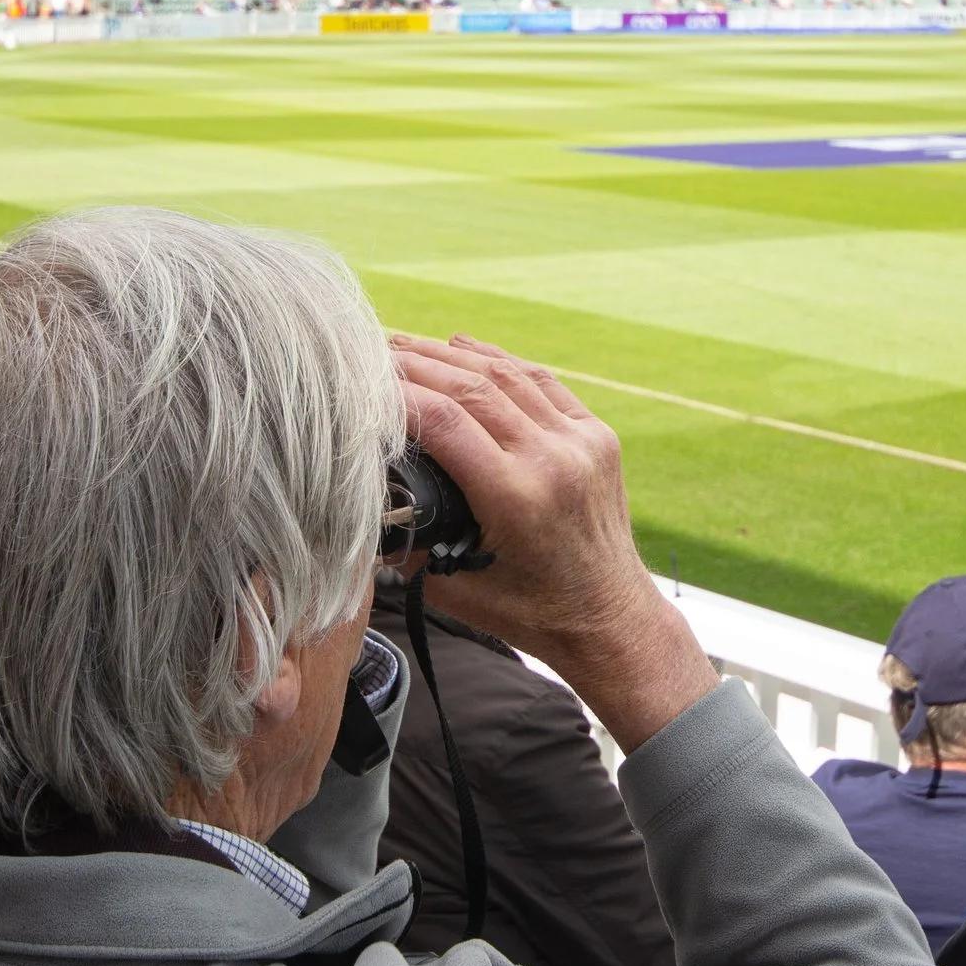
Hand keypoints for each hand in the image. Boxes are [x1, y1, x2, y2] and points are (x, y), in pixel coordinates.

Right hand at [391, 334, 715, 752]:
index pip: (443, 422)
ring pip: (505, 375)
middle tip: (369, 351)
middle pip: (470, 387)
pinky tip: (463, 346)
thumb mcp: (454, 589)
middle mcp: (552, 459)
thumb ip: (405, 544)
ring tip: (405, 345)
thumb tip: (356, 505)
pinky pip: (540, 382)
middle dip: (415, 363)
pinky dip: (498, 359)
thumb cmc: (530, 613)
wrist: (609, 620)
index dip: (396, 394)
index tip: (359, 383)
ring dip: (450, 355)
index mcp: (516, 496)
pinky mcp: (597, 437)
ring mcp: (580, 442)